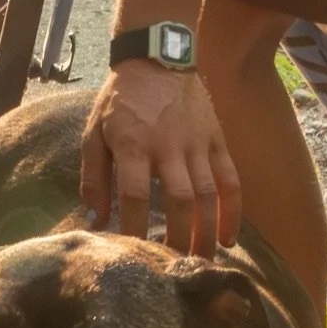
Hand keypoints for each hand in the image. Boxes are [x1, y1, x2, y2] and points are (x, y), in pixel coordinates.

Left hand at [80, 60, 241, 254]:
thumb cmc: (121, 101)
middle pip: (179, 200)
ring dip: (207, 232)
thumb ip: (93, 177)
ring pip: (208, 194)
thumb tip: (96, 220)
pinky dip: (233, 211)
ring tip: (203, 263)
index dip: (134, 227)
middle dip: (178, 239)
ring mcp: (198, 143)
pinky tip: (230, 238)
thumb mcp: (94, 133)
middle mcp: (169, 146)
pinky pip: (230, 180)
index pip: (135, 194)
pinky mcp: (217, 140)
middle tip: (175, 270)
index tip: (133, 255)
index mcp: (133, 144)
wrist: (157, 57)